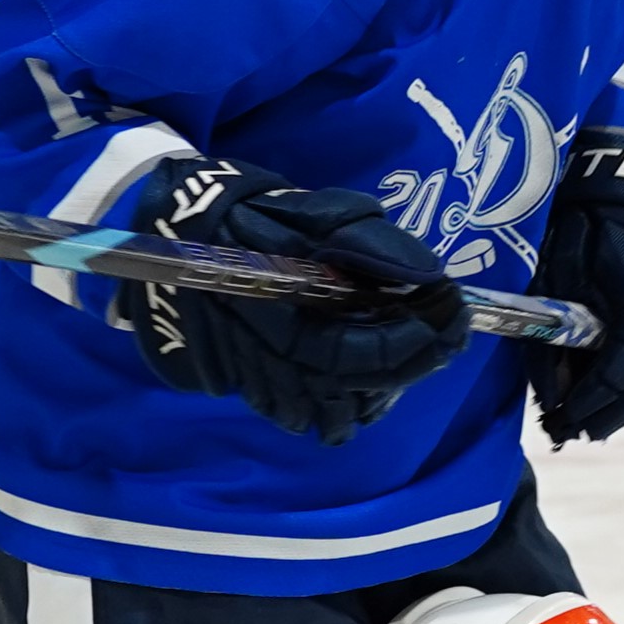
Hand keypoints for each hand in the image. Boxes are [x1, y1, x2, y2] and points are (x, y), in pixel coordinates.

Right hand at [122, 155, 467, 444]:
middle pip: (351, 392)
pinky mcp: (242, 379)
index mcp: (282, 311)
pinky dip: (334, 398)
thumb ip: (369, 242)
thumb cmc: (245, 212)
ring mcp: (251, 374)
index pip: (361, 353)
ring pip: (326, 413)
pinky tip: (359, 372)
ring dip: (374, 390)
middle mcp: (265, 356)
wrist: (170, 224)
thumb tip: (427, 275)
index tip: (453, 311)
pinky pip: (296, 410)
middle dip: (408, 365)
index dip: (416, 341)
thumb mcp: (313, 211)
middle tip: (446, 331)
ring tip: (405, 354)